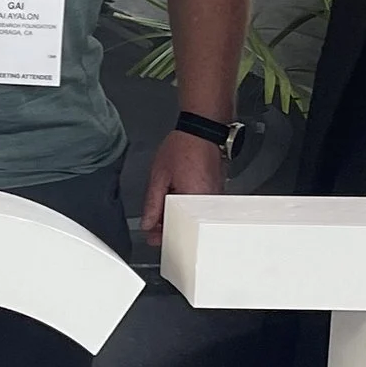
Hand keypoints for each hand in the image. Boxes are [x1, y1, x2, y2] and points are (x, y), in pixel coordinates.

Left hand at [140, 123, 225, 244]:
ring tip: (166, 202)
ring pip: (193, 217)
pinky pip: (200, 207)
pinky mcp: (217, 193)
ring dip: (178, 215)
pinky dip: (188, 206)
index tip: (152, 235)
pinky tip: (179, 197)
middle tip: (155, 222)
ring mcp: (215, 199)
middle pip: (186, 225)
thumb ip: (152, 203)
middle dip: (168, 225)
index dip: (161, 234)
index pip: (176, 228)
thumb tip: (148, 223)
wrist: (203, 130)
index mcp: (192, 200)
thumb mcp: (159, 176)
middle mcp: (208, 203)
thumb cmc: (184, 147)